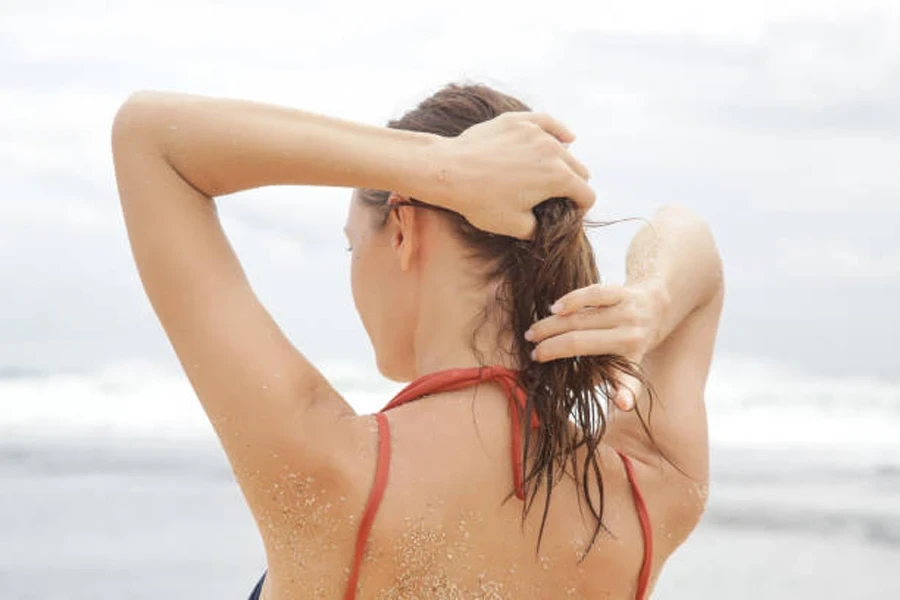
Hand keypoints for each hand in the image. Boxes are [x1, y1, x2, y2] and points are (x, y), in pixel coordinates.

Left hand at [427, 111, 595, 239]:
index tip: (571, 214)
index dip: (582, 209)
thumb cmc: (480, 201)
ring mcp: (535, 132)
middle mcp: (552, 150)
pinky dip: (558, 132)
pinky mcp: (518, 121)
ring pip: (564, 148)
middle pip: (579, 170)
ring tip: (553, 174)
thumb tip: (548, 223)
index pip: (586, 195)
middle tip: (559, 198)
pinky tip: (565, 138)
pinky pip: (548, 123)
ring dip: (563, 163)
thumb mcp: (515, 226)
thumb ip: (541, 227)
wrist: (448, 171)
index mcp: (558, 178)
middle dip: (574, 186)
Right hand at [524, 281, 668, 410]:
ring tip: (532, 333)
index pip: (628, 380)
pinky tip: (554, 309)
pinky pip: (595, 294)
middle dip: (552, 348)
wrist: (658, 307)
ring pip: (581, 319)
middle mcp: (631, 336)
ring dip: (551, 326)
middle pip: (581, 342)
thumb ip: (606, 379)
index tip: (620, 404)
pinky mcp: (622, 292)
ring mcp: (627, 312)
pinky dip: (573, 301)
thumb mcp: (627, 364)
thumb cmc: (632, 341)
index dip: (623, 393)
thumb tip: (582, 390)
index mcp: (633, 359)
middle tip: (532, 353)